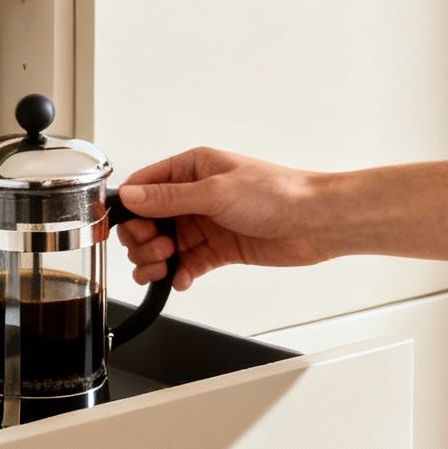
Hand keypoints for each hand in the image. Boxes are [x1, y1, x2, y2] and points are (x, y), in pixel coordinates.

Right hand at [115, 147, 337, 291]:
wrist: (317, 222)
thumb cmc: (278, 194)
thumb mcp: (216, 192)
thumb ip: (168, 198)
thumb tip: (130, 197)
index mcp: (191, 169)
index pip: (143, 187)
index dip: (131, 211)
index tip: (134, 230)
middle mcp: (194, 195)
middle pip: (147, 221)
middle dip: (143, 241)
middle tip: (158, 251)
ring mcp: (205, 223)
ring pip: (163, 246)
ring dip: (156, 261)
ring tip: (166, 268)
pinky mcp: (218, 249)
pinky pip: (186, 264)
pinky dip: (178, 275)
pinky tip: (182, 279)